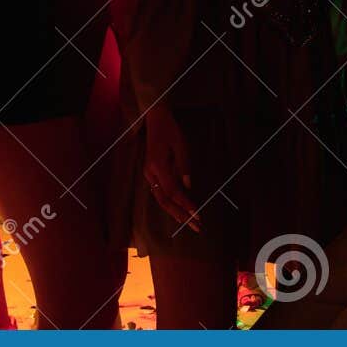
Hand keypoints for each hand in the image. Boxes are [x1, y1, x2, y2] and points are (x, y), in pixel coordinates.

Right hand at [143, 107, 198, 230]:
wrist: (155, 120)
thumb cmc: (170, 130)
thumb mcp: (181, 145)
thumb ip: (184, 166)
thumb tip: (188, 187)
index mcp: (158, 166)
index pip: (173, 191)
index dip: (185, 204)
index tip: (197, 214)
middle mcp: (150, 173)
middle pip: (164, 200)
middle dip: (180, 215)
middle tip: (196, 226)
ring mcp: (148, 174)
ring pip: (160, 199)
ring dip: (174, 212)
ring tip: (188, 222)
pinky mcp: (150, 173)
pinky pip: (159, 193)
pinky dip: (169, 203)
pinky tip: (178, 209)